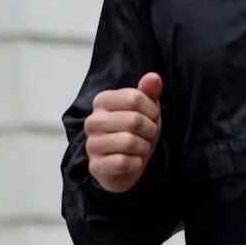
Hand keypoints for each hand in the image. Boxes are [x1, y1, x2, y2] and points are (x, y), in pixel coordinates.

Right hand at [86, 72, 162, 192]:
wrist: (124, 167)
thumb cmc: (135, 134)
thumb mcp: (146, 111)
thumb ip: (149, 92)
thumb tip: (154, 77)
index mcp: (102, 101)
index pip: (134, 98)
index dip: (151, 110)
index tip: (151, 118)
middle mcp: (92, 121)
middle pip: (134, 120)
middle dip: (150, 130)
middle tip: (148, 136)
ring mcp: (92, 144)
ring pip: (129, 141)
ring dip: (144, 147)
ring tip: (141, 148)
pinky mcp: (96, 166)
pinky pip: (124, 162)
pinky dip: (136, 163)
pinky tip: (133, 162)